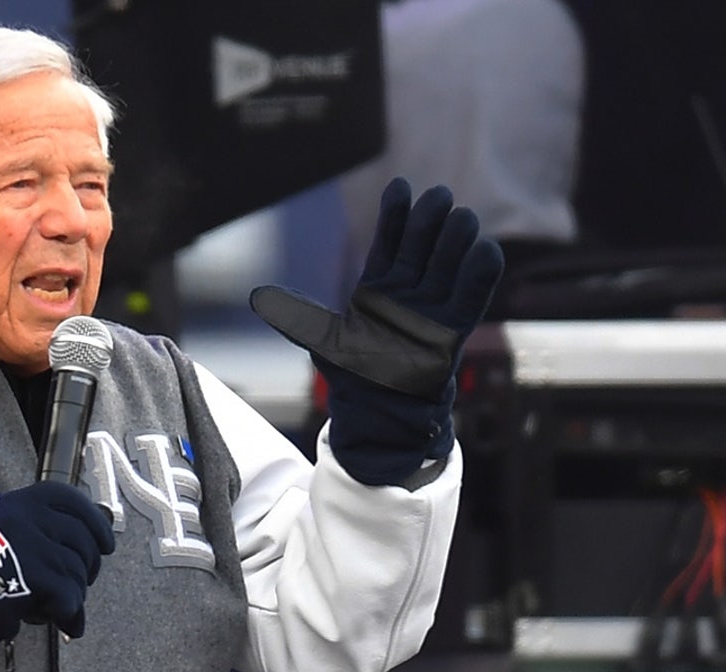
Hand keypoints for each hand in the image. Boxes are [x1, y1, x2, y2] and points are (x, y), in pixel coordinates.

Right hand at [0, 480, 114, 660]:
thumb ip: (43, 528)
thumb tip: (91, 540)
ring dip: (75, 593)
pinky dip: (70, 612)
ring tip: (56, 602)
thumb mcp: (6, 530)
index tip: (105, 543)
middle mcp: (28, 517)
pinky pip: (71, 596)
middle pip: (83, 539)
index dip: (96, 524)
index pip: (72, 502)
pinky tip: (60, 617)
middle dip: (88, 565)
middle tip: (78, 582)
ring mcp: (32, 545)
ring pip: (78, 570)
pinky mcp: (36, 575)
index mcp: (21, 502)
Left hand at [250, 178, 503, 484]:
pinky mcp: (454, 331)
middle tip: (439, 195)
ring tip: (462, 215)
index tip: (401, 185)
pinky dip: (478, 277)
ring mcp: (433, 310)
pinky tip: (486, 250)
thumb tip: (258, 298)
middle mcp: (409, 294)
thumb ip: (299, 317)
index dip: (395, 215)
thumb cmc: (353, 377)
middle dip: (430, 221)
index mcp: (378, 289)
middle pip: (423, 248)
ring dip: (457, 241)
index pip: (390, 244)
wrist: (378, 413)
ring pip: (448, 267)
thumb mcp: (323, 342)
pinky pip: (470, 299)